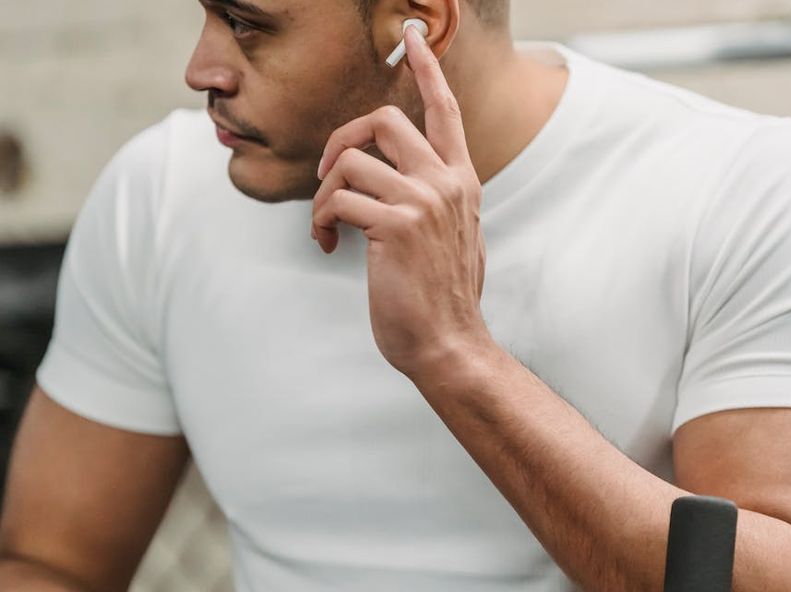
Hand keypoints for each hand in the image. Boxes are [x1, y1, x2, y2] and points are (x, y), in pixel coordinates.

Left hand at [312, 24, 489, 378]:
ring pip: (349, 162)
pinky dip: (320, 221)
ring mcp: (422, 201)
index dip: (426, 69)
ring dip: (323, 195)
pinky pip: (337, 200)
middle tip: (327, 172)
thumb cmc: (443, 297)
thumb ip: (440, 202)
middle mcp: (445, 182)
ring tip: (327, 228)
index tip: (410, 37)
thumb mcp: (456, 238)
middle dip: (340, 138)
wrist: (449, 344)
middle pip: (382, 118)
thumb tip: (408, 187)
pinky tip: (327, 246)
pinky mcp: (395, 226)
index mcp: (461, 182)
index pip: (445, 110)